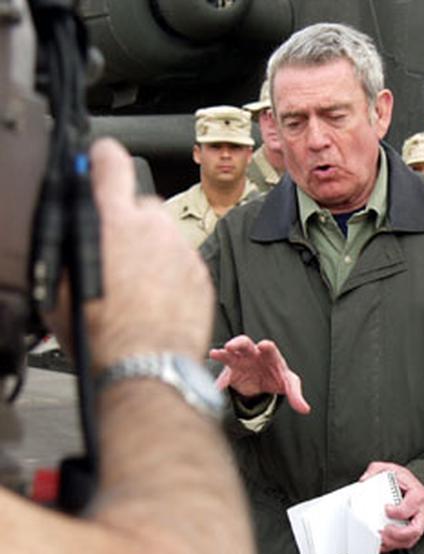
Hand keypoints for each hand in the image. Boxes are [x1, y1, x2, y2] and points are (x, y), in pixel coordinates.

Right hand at [44, 139, 213, 370]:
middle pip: (142, 205)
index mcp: (113, 221)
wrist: (146, 365)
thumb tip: (74, 226)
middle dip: (130, 223)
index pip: (111, 163)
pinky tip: (157, 299)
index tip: (102, 158)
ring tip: (138, 286)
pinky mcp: (202, 273)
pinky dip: (172, 272)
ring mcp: (182, 250)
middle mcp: (154, 228)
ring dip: (153, 249)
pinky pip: (184, 260)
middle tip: (118, 256)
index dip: (104, 159)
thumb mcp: (61, 282)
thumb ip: (71, 240)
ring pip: (166, 235)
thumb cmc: (100, 331)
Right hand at [210, 335, 309, 413]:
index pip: (270, 350)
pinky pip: (224, 363)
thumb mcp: (289, 385)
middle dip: (239, 344)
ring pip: (232, 352)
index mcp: (271, 356)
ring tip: (217, 353)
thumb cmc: (278, 377)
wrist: (264, 381)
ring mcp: (241, 359)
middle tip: (232, 346)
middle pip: (246, 344)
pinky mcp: (231, 368)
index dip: (266, 348)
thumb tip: (305, 410)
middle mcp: (254, 354)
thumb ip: (295, 395)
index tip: (263, 346)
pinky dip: (218, 361)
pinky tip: (212, 357)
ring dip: (225, 352)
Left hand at [360, 462, 423, 552]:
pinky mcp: (412, 532)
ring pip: (409, 540)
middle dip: (397, 534)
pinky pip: (404, 544)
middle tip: (384, 531)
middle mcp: (421, 512)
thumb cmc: (403, 480)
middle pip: (415, 530)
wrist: (413, 487)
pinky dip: (392, 546)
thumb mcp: (391, 469)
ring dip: (393, 542)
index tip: (386, 508)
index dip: (398, 511)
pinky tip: (381, 543)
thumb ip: (376, 470)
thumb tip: (364, 480)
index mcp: (417, 495)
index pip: (411, 506)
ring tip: (380, 538)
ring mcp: (418, 524)